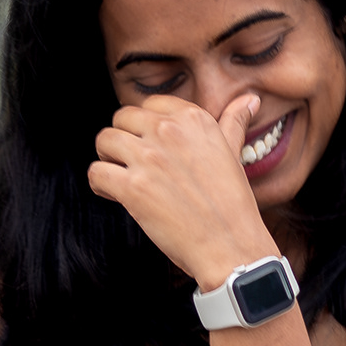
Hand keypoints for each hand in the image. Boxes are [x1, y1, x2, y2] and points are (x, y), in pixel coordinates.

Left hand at [89, 92, 275, 288]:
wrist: (231, 245)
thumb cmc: (233, 204)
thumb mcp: (234, 154)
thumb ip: (234, 122)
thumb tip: (250, 99)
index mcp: (193, 119)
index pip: (150, 104)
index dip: (146, 126)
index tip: (153, 146)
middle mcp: (169, 131)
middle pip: (122, 117)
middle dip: (123, 139)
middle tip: (133, 163)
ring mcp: (148, 158)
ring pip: (104, 140)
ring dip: (108, 158)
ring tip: (121, 177)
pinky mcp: (131, 187)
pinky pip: (96, 173)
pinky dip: (100, 185)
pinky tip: (116, 196)